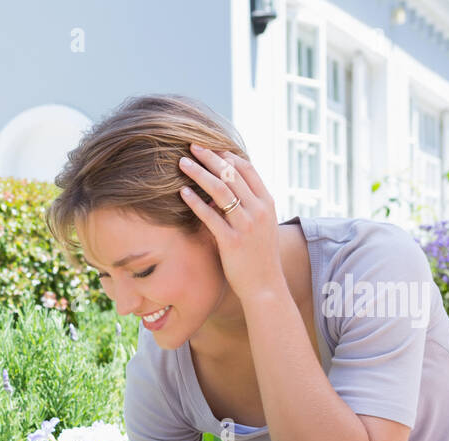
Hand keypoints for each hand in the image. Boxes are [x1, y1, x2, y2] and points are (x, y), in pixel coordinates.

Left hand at [178, 143, 284, 305]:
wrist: (265, 285)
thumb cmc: (259, 256)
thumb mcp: (261, 226)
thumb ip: (249, 206)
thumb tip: (228, 190)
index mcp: (267, 203)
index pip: (247, 169)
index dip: (227, 156)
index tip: (210, 148)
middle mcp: (259, 210)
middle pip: (231, 174)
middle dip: (210, 157)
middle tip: (191, 146)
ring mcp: (246, 225)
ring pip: (220, 190)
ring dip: (199, 173)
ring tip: (182, 163)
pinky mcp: (232, 241)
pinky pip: (210, 216)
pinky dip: (195, 202)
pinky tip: (182, 193)